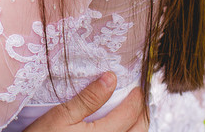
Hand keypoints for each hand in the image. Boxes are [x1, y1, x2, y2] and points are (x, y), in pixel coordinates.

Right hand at [25, 73, 146, 131]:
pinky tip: (120, 128)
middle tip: (139, 98)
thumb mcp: (62, 114)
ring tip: (133, 112)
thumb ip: (88, 98)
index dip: (136, 99)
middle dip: (142, 113)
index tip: (137, 87)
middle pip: (138, 130)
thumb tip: (111, 78)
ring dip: (137, 126)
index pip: (129, 114)